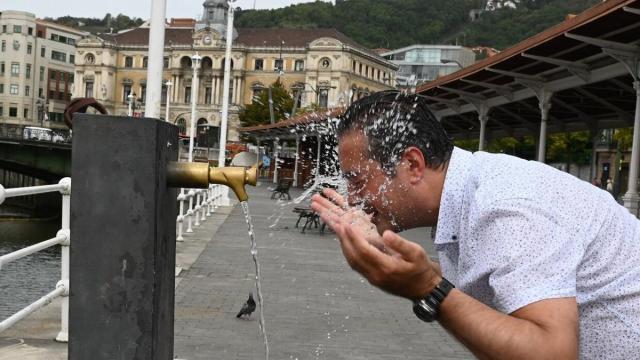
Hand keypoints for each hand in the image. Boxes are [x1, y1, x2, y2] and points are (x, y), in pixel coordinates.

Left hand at [311, 188, 440, 299]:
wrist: (424, 290)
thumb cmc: (421, 270)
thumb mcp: (417, 253)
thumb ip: (401, 244)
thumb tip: (386, 234)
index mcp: (387, 267)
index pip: (364, 251)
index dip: (353, 237)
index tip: (346, 224)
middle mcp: (376, 275)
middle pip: (353, 256)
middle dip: (343, 240)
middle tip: (336, 224)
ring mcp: (372, 279)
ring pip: (352, 262)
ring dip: (344, 246)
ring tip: (338, 231)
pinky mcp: (372, 279)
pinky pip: (356, 265)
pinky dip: (349, 253)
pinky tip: (347, 243)